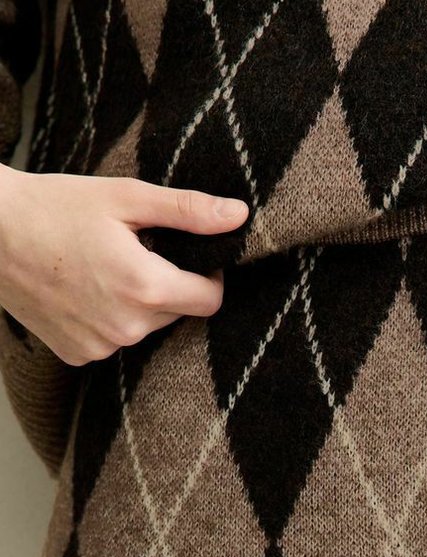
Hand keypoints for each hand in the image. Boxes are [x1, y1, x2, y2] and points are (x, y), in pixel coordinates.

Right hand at [0, 165, 248, 365]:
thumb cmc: (55, 207)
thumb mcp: (126, 198)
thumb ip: (188, 211)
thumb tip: (239, 216)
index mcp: (145, 288)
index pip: (210, 300)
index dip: (208, 275)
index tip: (189, 253)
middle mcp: (127, 328)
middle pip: (178, 313)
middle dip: (168, 285)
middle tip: (134, 252)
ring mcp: (101, 347)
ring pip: (146, 327)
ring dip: (138, 302)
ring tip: (103, 268)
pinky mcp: (79, 355)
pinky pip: (114, 339)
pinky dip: (108, 318)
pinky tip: (82, 290)